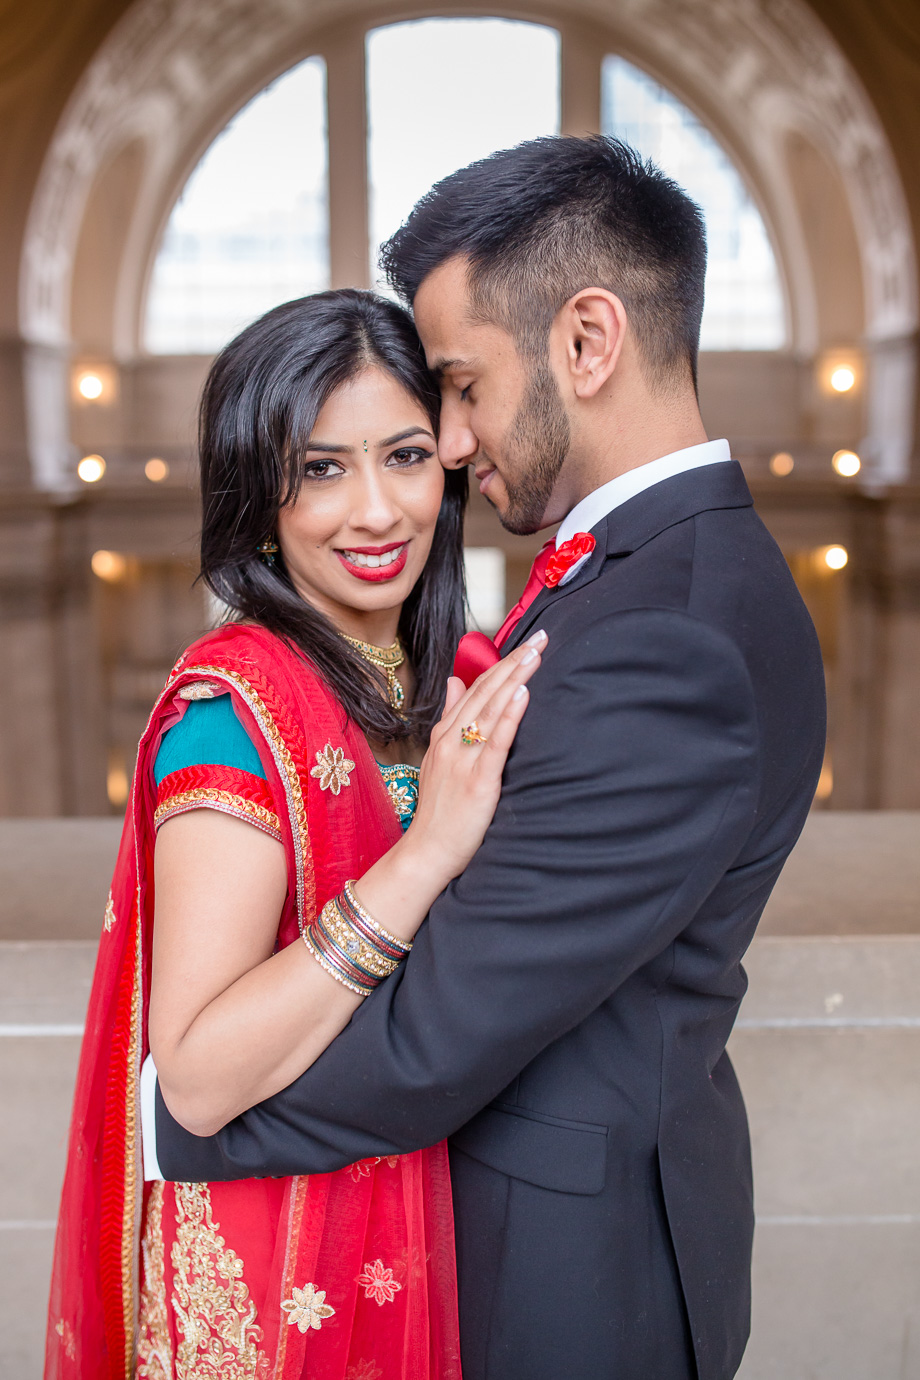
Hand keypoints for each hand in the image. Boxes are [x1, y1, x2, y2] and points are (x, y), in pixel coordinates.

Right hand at [404, 628, 546, 882]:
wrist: (428, 852)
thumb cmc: (440, 810)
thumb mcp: (439, 757)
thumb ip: (450, 718)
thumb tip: (456, 681)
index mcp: (445, 734)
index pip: (475, 688)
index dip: (501, 663)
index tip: (525, 643)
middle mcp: (452, 741)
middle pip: (486, 692)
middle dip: (514, 662)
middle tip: (541, 637)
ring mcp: (463, 759)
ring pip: (492, 710)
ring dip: (515, 678)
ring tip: (536, 654)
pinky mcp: (478, 781)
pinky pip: (495, 742)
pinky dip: (509, 716)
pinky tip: (522, 694)